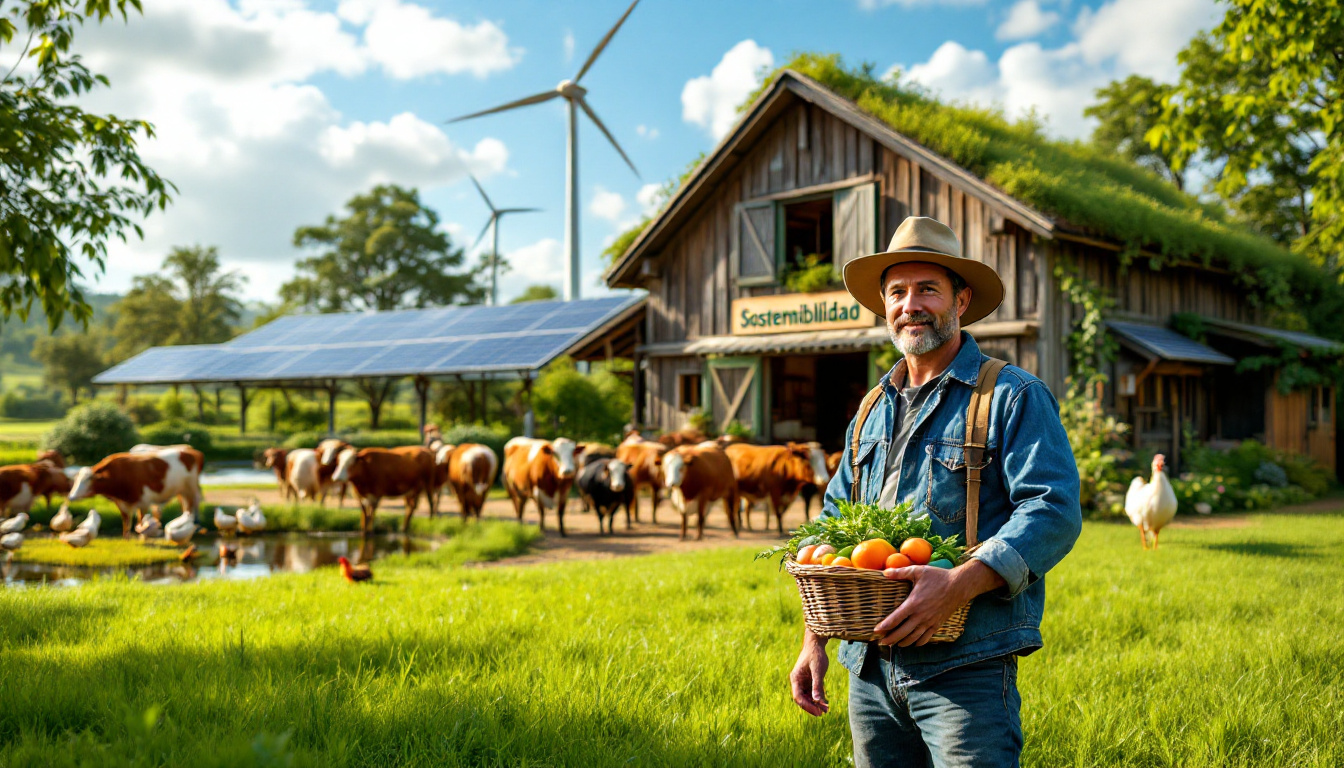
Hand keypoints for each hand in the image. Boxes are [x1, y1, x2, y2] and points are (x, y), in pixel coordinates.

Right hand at [789, 630, 829, 715]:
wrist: (816, 643)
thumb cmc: (816, 655)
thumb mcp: (818, 671)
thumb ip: (817, 686)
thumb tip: (817, 701)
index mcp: (796, 678)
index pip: (798, 696)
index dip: (807, 706)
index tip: (817, 711)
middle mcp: (797, 681)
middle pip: (802, 698)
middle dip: (812, 706)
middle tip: (822, 713)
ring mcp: (803, 680)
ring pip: (808, 696)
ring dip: (815, 703)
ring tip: (826, 710)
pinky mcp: (809, 679)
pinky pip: (812, 692)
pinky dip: (818, 697)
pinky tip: (826, 703)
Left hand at [874, 562, 999, 646]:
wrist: (959, 585)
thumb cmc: (938, 577)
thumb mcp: (918, 571)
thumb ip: (900, 572)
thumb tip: (884, 572)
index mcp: (913, 603)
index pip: (895, 618)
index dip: (885, 626)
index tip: (876, 631)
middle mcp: (920, 616)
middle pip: (902, 632)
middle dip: (891, 639)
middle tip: (882, 642)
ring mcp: (929, 621)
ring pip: (914, 637)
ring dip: (903, 642)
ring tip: (894, 645)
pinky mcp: (937, 624)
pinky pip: (926, 637)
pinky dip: (918, 642)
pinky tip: (913, 644)